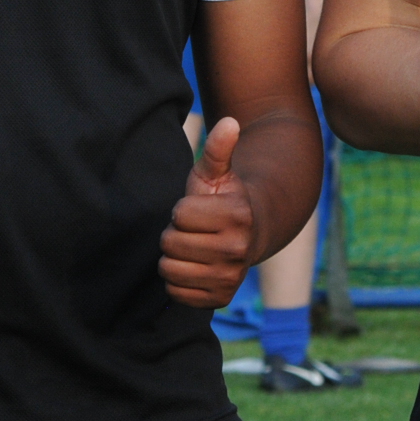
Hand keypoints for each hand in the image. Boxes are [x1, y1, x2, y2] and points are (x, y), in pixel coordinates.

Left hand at [159, 116, 254, 307]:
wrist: (249, 236)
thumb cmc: (224, 199)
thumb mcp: (218, 172)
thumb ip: (218, 148)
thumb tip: (230, 121)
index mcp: (237, 216)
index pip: (179, 215)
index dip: (181, 210)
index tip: (197, 209)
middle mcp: (237, 250)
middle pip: (171, 244)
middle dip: (174, 234)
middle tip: (192, 230)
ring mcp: (230, 278)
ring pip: (170, 270)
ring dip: (173, 258)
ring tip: (191, 247)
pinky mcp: (220, 298)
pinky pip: (176, 294)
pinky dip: (177, 281)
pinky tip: (192, 267)